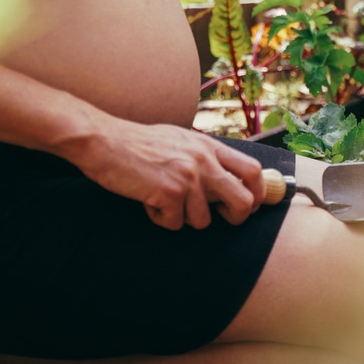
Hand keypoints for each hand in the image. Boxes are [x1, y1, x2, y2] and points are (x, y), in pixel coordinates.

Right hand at [70, 118, 266, 230]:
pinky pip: (174, 224)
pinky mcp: (169, 193)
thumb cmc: (138, 142)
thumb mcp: (181, 140)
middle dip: (237, 217)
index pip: (253, 170)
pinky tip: (148, 202)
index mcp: (209, 146)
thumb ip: (204, 156)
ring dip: (183, 218)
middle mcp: (204, 161)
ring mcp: (188, 177)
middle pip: (244, 201)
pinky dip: (161, 219)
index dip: (258, 193)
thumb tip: (224, 177)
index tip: (251, 204)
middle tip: (221, 218)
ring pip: (203, 221)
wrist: (105, 141)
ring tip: (165, 201)